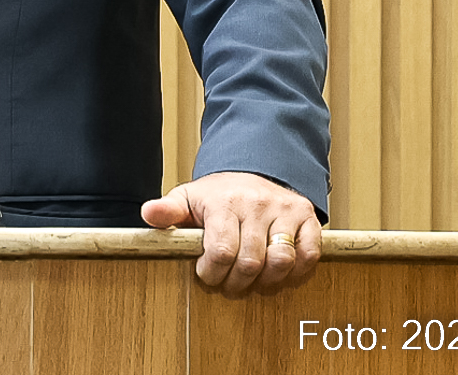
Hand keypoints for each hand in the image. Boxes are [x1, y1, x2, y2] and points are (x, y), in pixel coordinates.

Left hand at [141, 170, 321, 294]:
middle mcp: (256, 204)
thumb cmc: (218, 195)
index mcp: (224, 202)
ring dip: (266, 282)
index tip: (207, 274)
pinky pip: (308, 254)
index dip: (213, 273)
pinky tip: (277, 272)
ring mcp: (284, 210)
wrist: (253, 171)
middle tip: (229, 285)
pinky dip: (295, 272)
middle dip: (236, 283)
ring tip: (252, 281)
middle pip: (251, 261)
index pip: (221, 251)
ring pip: (281, 260)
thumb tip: (149, 214)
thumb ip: (168, 210)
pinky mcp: (306, 217)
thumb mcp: (188, 198)